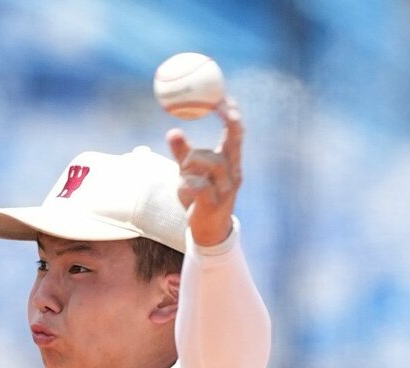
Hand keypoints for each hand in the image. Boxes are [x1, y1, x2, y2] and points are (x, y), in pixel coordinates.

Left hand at [167, 98, 242, 246]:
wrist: (208, 230)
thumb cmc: (200, 195)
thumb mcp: (189, 170)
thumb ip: (182, 152)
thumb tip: (173, 130)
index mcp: (230, 162)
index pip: (236, 133)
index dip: (232, 114)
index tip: (224, 95)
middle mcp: (233, 173)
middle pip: (234, 143)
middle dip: (231, 123)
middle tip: (221, 107)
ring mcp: (226, 188)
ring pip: (212, 162)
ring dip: (193, 159)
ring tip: (183, 169)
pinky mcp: (214, 204)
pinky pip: (200, 186)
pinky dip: (189, 183)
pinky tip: (183, 186)